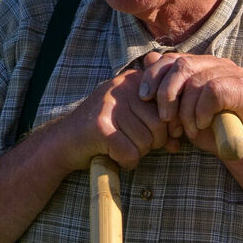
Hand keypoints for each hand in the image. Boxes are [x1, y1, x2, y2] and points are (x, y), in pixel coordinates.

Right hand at [53, 68, 169, 170]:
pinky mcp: (100, 126)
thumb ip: (156, 124)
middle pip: (159, 125)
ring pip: (146, 142)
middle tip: (131, 144)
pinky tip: (113, 156)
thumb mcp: (131, 119)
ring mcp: (109, 105)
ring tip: (119, 148)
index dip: (166, 127)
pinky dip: (125, 162)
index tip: (156, 137)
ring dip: (136, 154)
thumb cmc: (103, 131)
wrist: (64, 141)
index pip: (167, 105)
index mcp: (132, 80)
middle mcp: (121, 87)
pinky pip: (129, 153)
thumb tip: (178, 142)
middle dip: (151, 143)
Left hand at [136, 51, 242, 158]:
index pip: (172, 58)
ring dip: (186, 111)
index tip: (144, 97)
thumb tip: (148, 58)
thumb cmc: (208, 131)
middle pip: (182, 65)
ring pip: (196, 81)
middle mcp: (218, 63)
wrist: (241, 153)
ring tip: (188, 129)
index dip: (153, 75)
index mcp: (202, 65)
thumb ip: (166, 89)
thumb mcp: (180, 111)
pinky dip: (202, 111)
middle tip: (165, 118)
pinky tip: (203, 125)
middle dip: (167, 93)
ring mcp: (234, 73)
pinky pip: (213, 91)